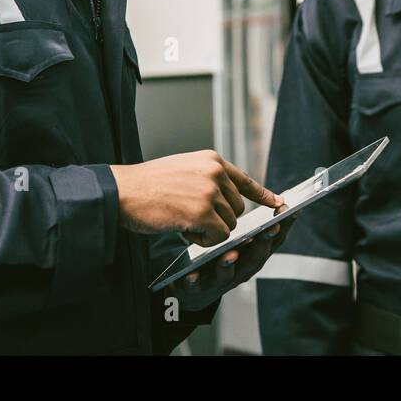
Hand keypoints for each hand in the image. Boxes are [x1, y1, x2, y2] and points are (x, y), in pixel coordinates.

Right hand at [110, 150, 281, 246]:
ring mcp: (210, 191)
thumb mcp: (183, 170)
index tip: (278, 203)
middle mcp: (215, 171)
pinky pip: (218, 237)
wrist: (122, 191)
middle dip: (218, 220)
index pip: (245, 179)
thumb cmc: (148, 185)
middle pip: (237, 209)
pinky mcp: (203, 212)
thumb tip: (227, 200)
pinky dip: (203, 240)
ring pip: (229, 225)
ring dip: (208, 231)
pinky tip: (183, 229)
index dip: (262, 194)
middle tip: (189, 216)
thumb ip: (207, 179)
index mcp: (212, 159)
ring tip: (182, 219)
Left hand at [166, 206, 296, 310]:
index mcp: (253, 254)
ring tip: (230, 254)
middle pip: (256, 257)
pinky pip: (197, 287)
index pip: (274, 240)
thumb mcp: (239, 239)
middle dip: (264, 243)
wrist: (194, 286)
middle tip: (270, 228)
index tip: (292, 211)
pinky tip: (192, 275)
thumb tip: (272, 195)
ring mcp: (221, 281)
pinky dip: (196, 281)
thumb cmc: (219, 256)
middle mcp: (242, 269)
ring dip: (230, 265)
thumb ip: (251, 222)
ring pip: (228, 274)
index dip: (285, 226)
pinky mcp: (199, 290)